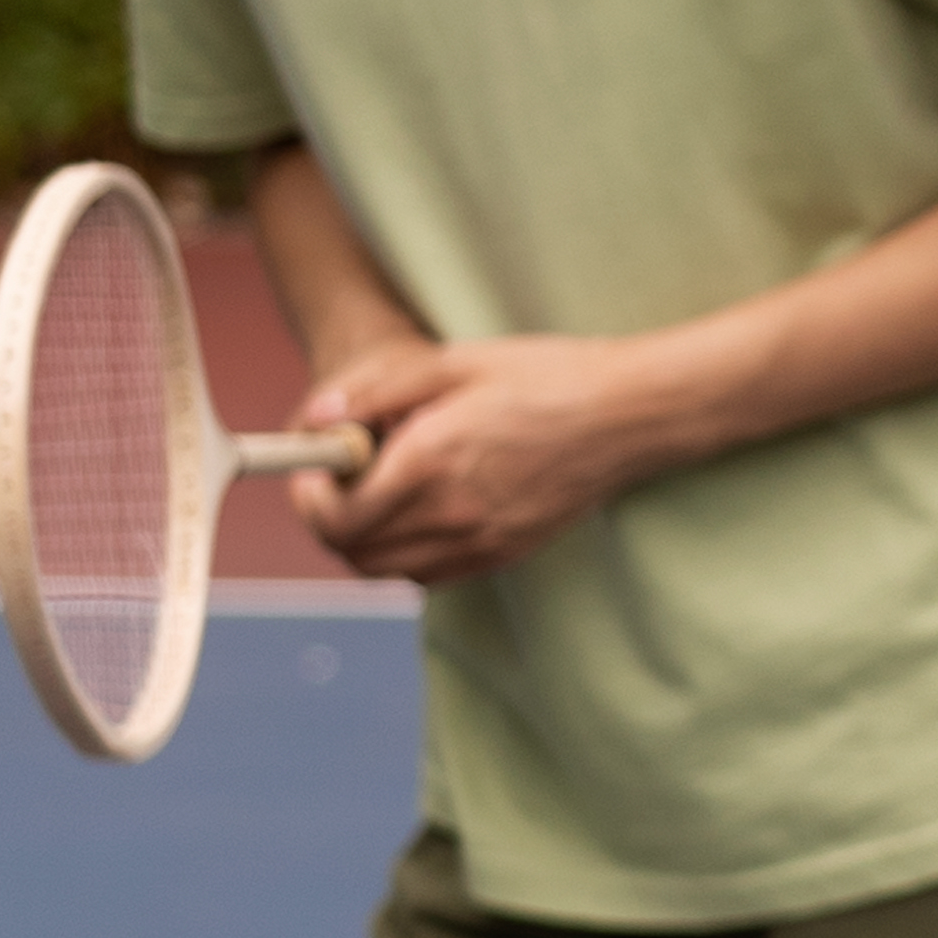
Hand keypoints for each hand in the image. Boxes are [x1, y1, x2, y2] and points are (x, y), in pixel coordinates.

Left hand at [292, 331, 652, 582]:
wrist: (629, 414)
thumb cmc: (547, 376)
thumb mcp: (455, 361)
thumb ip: (376, 392)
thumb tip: (316, 418)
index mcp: (433, 459)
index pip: (337, 515)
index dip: (308, 496)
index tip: (313, 467)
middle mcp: (453, 513)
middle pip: (352, 552)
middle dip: (328, 518)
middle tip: (337, 479)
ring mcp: (481, 542)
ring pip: (386, 570)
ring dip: (363, 540)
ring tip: (377, 493)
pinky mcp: (502, 554)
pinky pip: (428, 575)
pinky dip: (403, 553)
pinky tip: (418, 511)